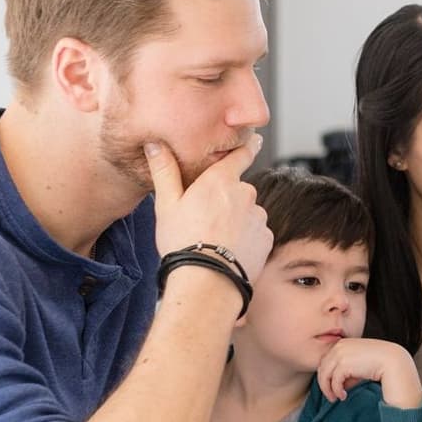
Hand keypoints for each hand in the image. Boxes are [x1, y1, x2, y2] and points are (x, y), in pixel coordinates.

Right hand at [147, 134, 273, 282]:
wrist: (206, 281)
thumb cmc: (182, 241)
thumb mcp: (166, 204)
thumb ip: (165, 172)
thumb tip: (155, 145)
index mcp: (221, 180)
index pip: (241, 154)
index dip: (247, 146)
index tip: (254, 139)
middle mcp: (246, 193)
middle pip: (238, 190)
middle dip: (227, 199)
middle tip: (205, 219)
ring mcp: (258, 216)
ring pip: (247, 213)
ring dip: (236, 221)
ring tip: (214, 240)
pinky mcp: (266, 238)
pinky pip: (256, 233)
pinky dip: (245, 239)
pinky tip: (228, 251)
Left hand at [315, 338, 421, 407]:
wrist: (393, 362)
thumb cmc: (380, 364)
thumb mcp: (361, 364)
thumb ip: (349, 371)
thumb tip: (339, 385)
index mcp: (343, 343)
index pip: (326, 360)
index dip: (328, 375)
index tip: (334, 387)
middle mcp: (339, 346)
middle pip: (322, 367)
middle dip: (325, 383)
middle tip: (332, 396)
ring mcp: (340, 354)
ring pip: (324, 375)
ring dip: (328, 389)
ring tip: (336, 398)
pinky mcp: (343, 363)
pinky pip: (333, 381)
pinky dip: (336, 391)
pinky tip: (343, 396)